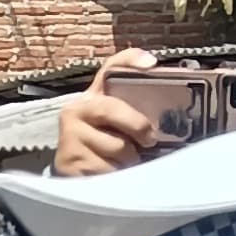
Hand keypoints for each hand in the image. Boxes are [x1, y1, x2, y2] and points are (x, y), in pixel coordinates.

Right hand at [50, 53, 168, 179]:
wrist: (74, 174)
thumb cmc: (103, 145)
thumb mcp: (118, 125)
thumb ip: (135, 109)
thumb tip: (166, 100)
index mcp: (92, 96)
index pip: (111, 68)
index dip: (131, 60)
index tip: (151, 64)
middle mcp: (76, 111)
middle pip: (112, 109)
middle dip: (137, 126)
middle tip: (149, 140)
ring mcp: (70, 137)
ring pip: (116, 146)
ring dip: (129, 159)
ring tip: (124, 161)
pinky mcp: (70, 163)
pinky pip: (107, 169)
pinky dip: (117, 175)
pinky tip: (112, 173)